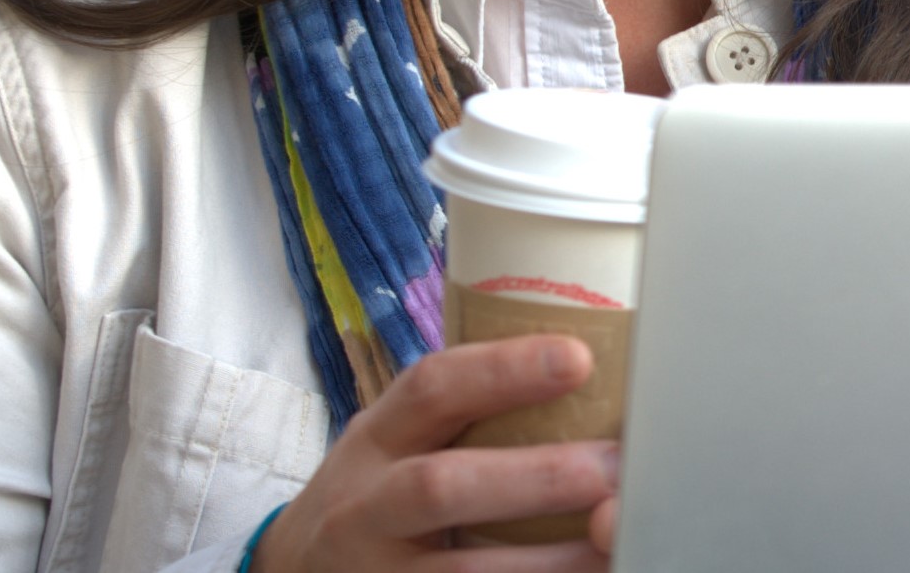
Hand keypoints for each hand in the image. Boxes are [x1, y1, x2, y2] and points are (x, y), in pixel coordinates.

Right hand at [251, 334, 620, 570]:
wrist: (296, 572)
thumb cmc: (376, 488)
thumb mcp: (394, 437)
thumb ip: (461, 409)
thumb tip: (586, 361)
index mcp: (377, 436)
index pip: (433, 386)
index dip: (504, 369)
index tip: (578, 357)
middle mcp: (367, 505)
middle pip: (443, 487)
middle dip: (535, 476)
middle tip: (613, 465)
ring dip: (547, 561)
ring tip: (614, 535)